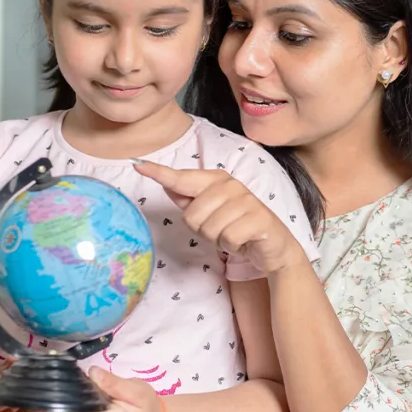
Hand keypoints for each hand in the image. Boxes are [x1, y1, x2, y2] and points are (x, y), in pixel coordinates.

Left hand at [65, 368, 162, 411]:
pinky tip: (74, 388)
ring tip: (68, 379)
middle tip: (66, 375)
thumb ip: (114, 383)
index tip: (67, 379)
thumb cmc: (146, 402)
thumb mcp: (136, 390)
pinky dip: (72, 401)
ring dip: (68, 398)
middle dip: (67, 396)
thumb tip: (92, 372)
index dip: (73, 397)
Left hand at [133, 160, 306, 275]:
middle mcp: (230, 185)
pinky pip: (227, 238)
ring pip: (209, 228)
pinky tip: (243, 241)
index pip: (182, 178)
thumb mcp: (211, 212)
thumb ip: (189, 198)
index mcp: (216, 180)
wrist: (273, 246)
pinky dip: (232, 246)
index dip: (159, 173)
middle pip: (192, 215)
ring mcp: (246, 200)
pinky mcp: (258, 219)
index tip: (138, 166)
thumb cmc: (236, 226)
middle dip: (202, 230)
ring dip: (218, 239)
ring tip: (231, 234)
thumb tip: (167, 183)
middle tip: (220, 229)